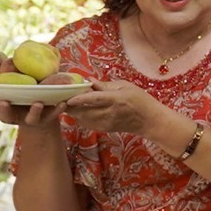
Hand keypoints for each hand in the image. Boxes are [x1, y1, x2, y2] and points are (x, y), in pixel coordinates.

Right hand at [0, 96, 60, 133]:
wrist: (42, 110)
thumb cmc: (19, 92)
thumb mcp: (8, 85)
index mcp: (1, 109)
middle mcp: (14, 117)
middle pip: (5, 116)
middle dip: (4, 109)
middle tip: (3, 101)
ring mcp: (30, 119)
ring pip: (31, 118)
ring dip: (33, 111)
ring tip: (37, 102)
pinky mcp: (47, 119)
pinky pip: (53, 115)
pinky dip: (57, 109)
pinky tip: (63, 102)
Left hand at [58, 79, 177, 140]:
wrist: (150, 121)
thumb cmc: (140, 100)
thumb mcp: (126, 87)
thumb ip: (106, 85)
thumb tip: (89, 81)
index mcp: (117, 100)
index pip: (95, 99)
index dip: (79, 98)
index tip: (67, 96)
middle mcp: (110, 113)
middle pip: (84, 112)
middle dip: (70, 106)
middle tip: (60, 98)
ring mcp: (107, 123)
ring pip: (82, 119)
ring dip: (73, 112)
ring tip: (67, 103)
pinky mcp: (105, 129)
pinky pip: (86, 123)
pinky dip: (79, 117)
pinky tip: (78, 110)